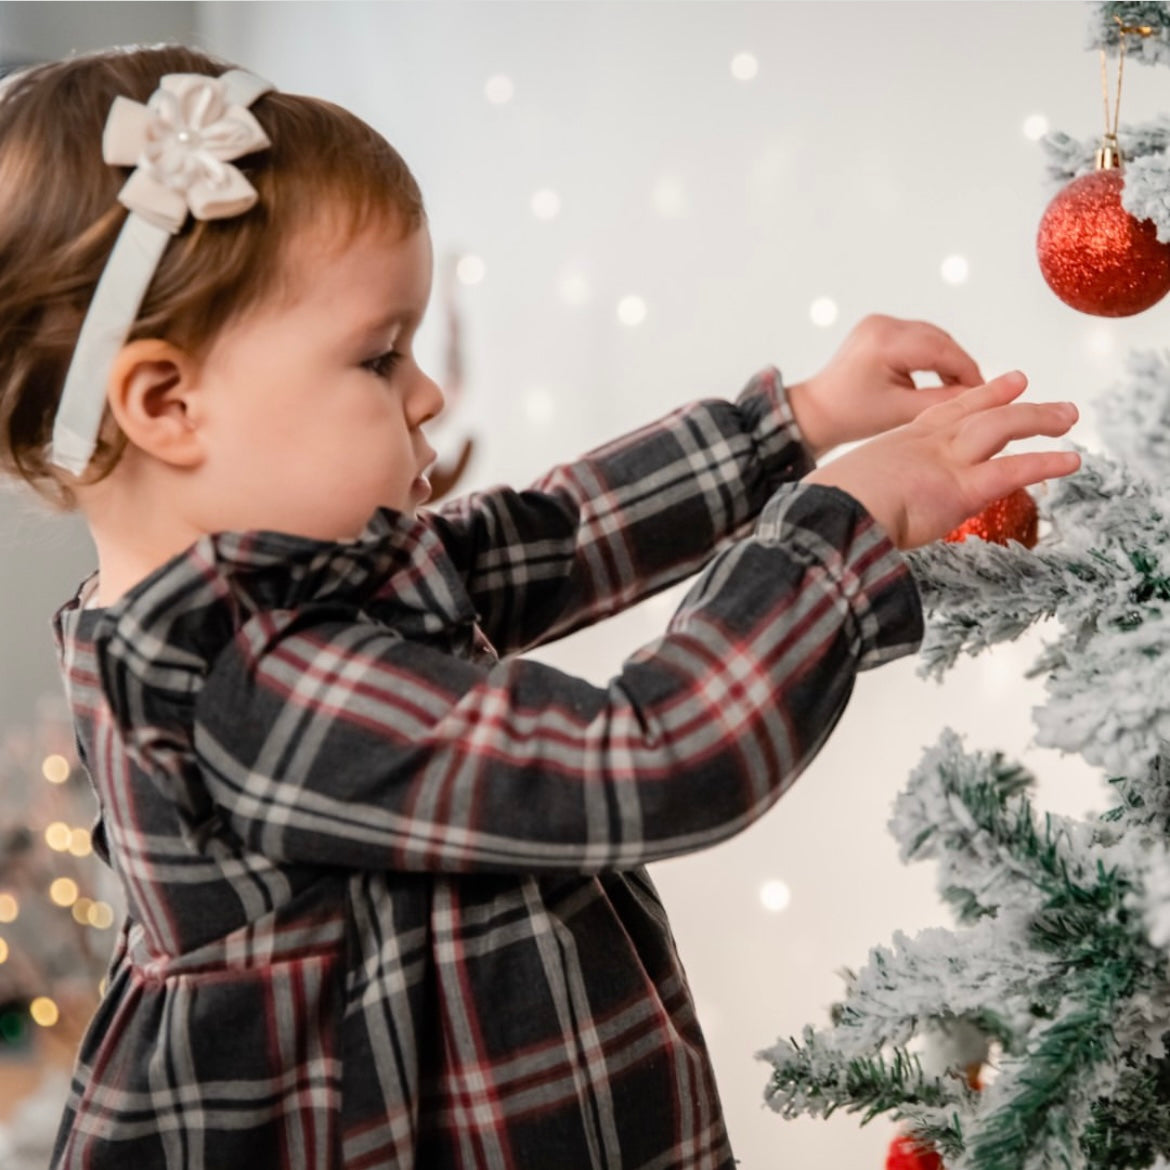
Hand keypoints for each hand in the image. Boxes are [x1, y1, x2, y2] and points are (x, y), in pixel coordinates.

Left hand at [786, 315, 983, 457]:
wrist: (817, 411)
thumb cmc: (851, 415)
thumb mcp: (901, 412)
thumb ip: (943, 401)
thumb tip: (981, 395)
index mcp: (884, 342)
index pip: (941, 350)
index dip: (968, 371)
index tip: (987, 391)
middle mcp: (881, 324)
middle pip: (938, 340)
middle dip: (960, 366)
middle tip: (977, 392)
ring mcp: (878, 322)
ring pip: (931, 337)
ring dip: (948, 360)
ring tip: (959, 388)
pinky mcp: (878, 328)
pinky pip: (917, 337)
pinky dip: (931, 355)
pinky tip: (940, 377)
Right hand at [804, 370, 1079, 549]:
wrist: (830, 514)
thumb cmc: (827, 508)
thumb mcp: (843, 492)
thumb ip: (860, 496)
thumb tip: (844, 515)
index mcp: (898, 445)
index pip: (944, 413)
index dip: (976, 396)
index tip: (1003, 384)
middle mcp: (926, 444)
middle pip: (978, 412)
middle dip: (1014, 401)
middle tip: (1040, 393)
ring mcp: (945, 462)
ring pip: (1002, 428)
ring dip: (1039, 420)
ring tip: (1069, 418)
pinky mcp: (961, 489)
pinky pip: (1012, 471)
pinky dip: (1045, 463)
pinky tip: (1071, 461)